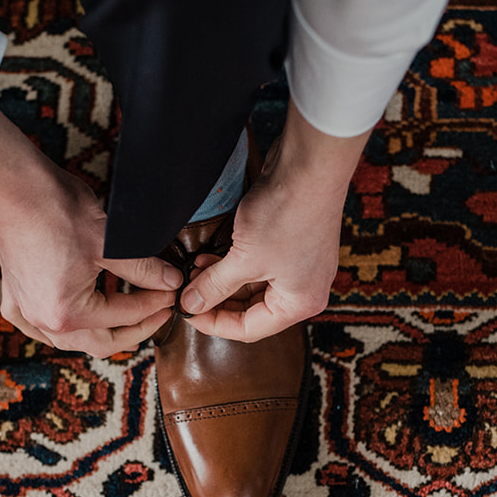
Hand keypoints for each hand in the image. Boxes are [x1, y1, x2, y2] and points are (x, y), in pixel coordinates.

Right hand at [0, 102, 179, 356]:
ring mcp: (24, 309)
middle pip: (100, 342)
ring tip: (127, 316)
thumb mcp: (110, 243)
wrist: (13, 185)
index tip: (172, 290)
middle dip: (134, 328)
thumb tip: (171, 281)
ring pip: (71, 338)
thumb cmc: (56, 210)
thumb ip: (144, 269)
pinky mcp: (13, 293)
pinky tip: (75, 320)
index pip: (124, 317)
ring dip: (101, 331)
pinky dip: (62, 326)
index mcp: (67, 314)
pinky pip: (39, 325)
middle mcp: (43, 320)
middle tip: (159, 310)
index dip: (154, 303)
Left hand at [178, 101, 367, 341]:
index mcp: (299, 304)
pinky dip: (234, 265)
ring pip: (252, 287)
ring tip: (195, 269)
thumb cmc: (286, 215)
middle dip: (217, 299)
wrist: (310, 166)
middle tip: (188, 289)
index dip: (213, 323)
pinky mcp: (292, 246)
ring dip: (222, 281)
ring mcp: (300, 267)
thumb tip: (190, 306)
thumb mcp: (244, 258)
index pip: (249, 330)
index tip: (186, 312)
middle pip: (252, 310)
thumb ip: (215, 286)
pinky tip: (210, 256)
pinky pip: (259, 267)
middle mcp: (304, 290)